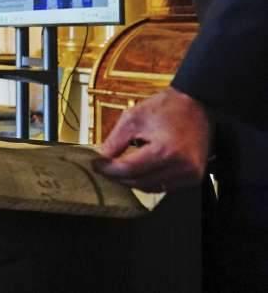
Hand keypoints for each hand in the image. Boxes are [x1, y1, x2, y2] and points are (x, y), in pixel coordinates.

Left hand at [92, 87, 212, 191]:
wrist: (196, 105)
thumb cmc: (167, 108)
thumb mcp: (133, 118)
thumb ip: (115, 140)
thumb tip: (101, 158)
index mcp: (166, 150)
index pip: (129, 169)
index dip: (108, 169)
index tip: (96, 165)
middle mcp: (181, 166)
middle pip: (139, 182)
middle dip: (118, 176)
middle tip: (104, 168)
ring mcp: (190, 174)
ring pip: (151, 187)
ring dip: (133, 180)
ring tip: (120, 168)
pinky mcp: (194, 177)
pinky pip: (165, 187)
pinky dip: (149, 181)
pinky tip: (140, 170)